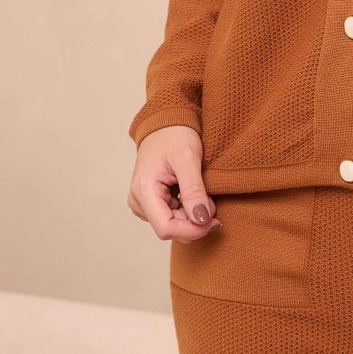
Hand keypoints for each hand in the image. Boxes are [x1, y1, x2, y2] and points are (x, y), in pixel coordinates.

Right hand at [127, 125, 221, 241]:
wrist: (166, 122)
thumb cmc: (175, 134)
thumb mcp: (188, 159)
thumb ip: (193, 190)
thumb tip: (201, 220)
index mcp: (143, 190)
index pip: (165, 227)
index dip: (191, 230)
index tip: (214, 222)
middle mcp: (139, 201)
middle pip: (170, 228)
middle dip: (194, 221)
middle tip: (213, 201)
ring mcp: (143, 202)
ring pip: (172, 223)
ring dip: (191, 215)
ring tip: (203, 193)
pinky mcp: (151, 201)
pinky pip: (171, 215)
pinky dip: (187, 209)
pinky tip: (194, 194)